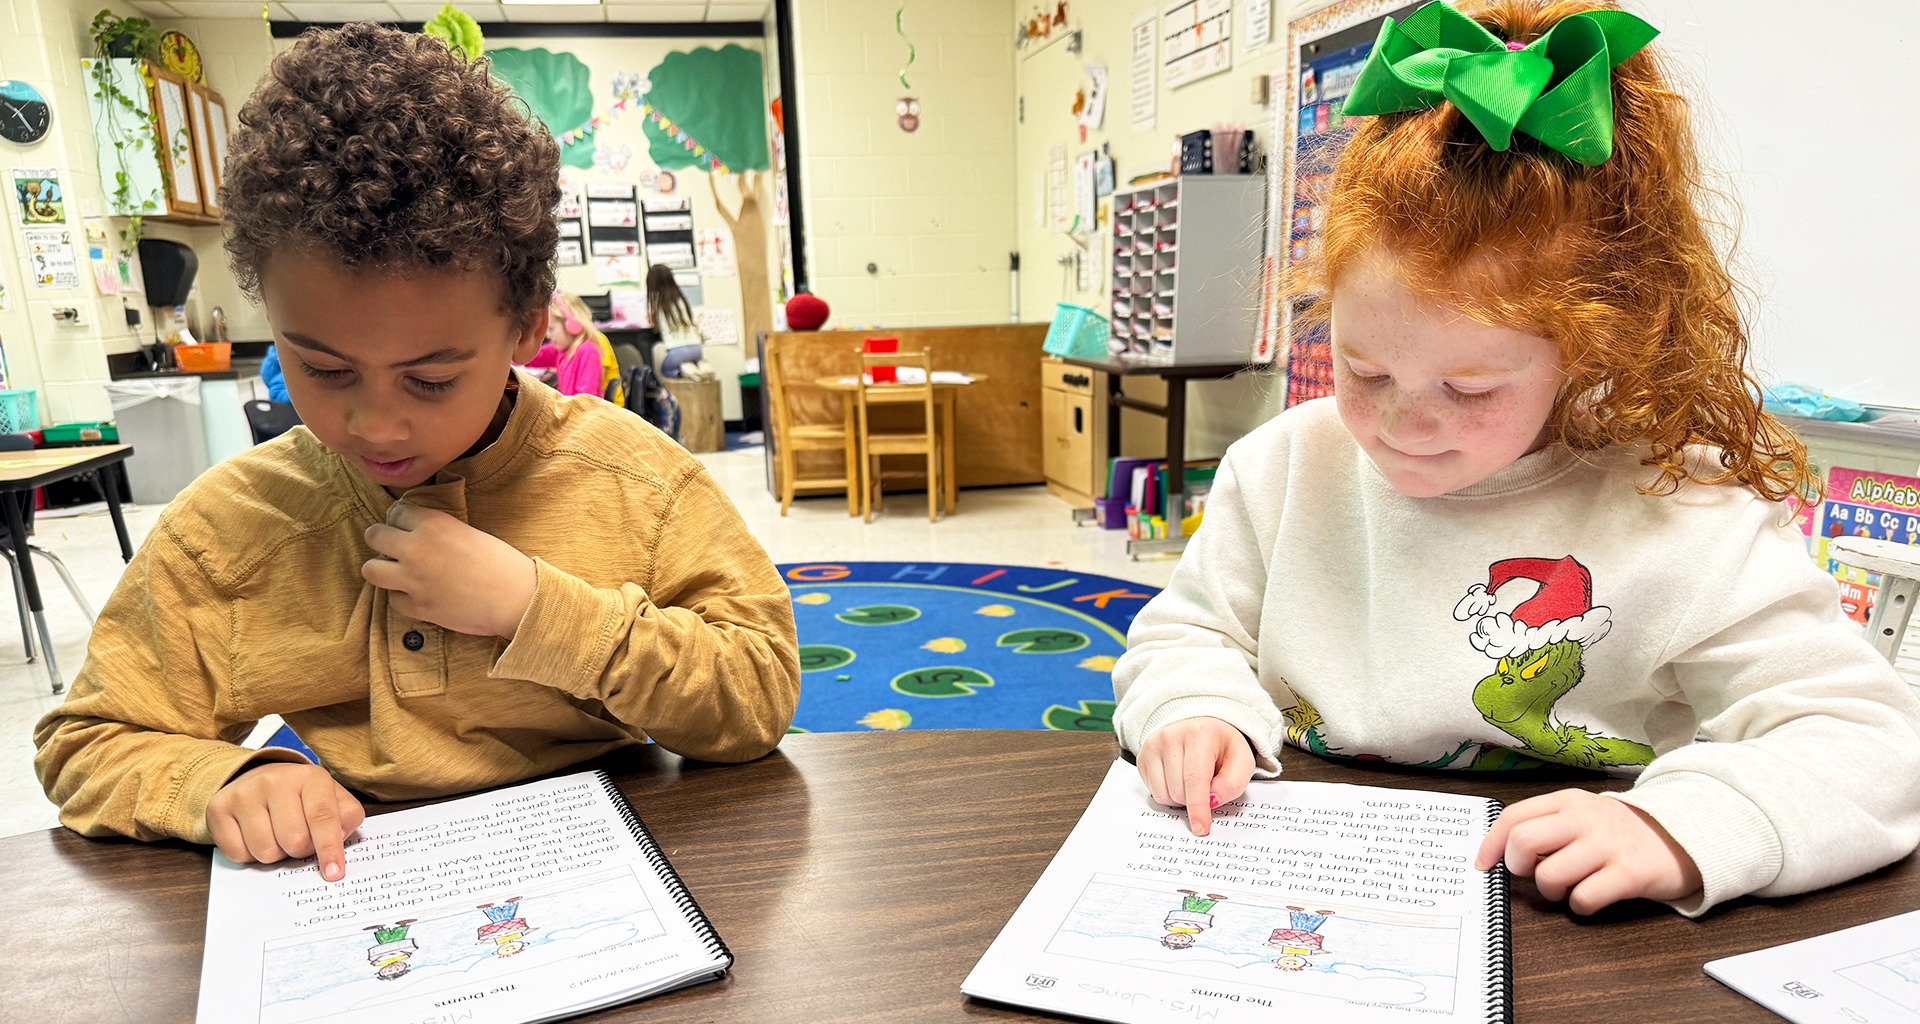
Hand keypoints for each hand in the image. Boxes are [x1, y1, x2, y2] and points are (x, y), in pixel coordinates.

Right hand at [207, 762, 365, 880]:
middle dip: (299, 850)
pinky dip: (249, 854)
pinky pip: (238, 854)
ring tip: (275, 834)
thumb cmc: (302, 797)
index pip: (323, 818)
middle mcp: (276, 780)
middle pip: (294, 841)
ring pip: (265, 852)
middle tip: (297, 837)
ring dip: (275, 854)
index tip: (334, 873)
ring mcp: (244, 793)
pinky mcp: (219, 808)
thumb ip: (346, 819)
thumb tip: (338, 844)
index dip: (329, 848)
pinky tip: (253, 835)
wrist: (259, 778)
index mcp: (311, 777)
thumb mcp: (332, 799)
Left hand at [363, 504, 536, 637]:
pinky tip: (418, 595)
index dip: (400, 521)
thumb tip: (418, 534)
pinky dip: (402, 598)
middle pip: (374, 536)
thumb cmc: (501, 563)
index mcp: (433, 524)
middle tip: (394, 547)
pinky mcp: (418, 607)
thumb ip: (439, 531)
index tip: (406, 528)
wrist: (516, 598)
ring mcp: (413, 580)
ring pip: (371, 569)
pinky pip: (392, 600)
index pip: (396, 512)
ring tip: (396, 572)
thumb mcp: (469, 533)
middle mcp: (417, 549)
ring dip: (382, 569)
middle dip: (381, 540)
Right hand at [1137, 716, 1255, 836]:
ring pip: (1164, 794)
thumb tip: (1212, 801)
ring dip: (1180, 799)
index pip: (1195, 778)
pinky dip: (1168, 793)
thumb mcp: (1241, 760)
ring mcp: (1153, 745)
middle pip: (1179, 790)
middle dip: (1194, 800)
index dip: (1198, 807)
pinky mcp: (1143, 755)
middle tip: (1206, 786)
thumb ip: (1233, 782)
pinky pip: (1153, 792)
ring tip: (1191, 781)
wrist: (1200, 726)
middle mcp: (1172, 736)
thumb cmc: (1221, 746)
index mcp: (1200, 734)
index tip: (1200, 828)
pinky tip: (1177, 779)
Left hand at [1475, 789, 1702, 913]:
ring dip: (1550, 892)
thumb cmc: (1619, 832)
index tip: (1484, 865)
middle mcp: (1584, 818)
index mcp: (1567, 801)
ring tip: (1566, 889)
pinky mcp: (1629, 873)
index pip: (1513, 817)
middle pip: (1523, 842)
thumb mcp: (1582, 815)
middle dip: (1517, 868)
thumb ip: (1546, 825)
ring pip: (1549, 875)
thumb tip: (1501, 853)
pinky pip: (1584, 898)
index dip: (1491, 845)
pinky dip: (1579, 906)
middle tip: (1532, 875)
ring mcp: (1607, 845)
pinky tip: (1590, 899)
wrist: (1682, 836)